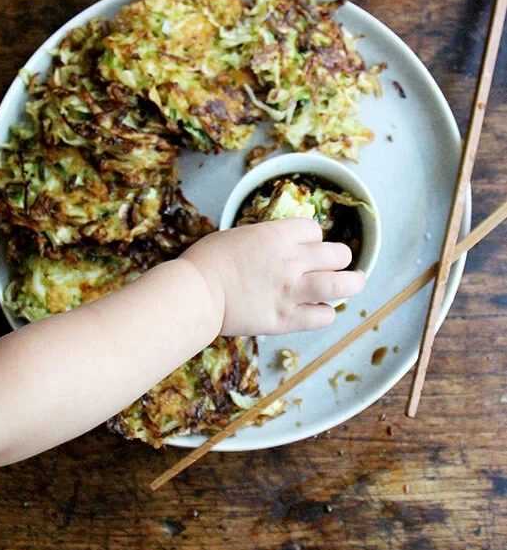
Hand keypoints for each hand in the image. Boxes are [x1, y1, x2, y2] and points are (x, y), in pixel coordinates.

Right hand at [180, 218, 365, 335]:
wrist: (197, 293)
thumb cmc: (209, 260)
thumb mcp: (241, 235)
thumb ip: (269, 240)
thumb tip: (282, 246)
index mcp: (279, 236)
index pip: (315, 230)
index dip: (312, 238)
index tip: (305, 247)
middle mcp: (292, 261)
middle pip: (338, 253)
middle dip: (338, 257)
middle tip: (334, 264)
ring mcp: (292, 291)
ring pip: (342, 285)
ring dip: (352, 283)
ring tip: (353, 283)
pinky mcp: (286, 319)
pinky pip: (324, 316)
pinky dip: (326, 312)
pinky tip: (318, 309)